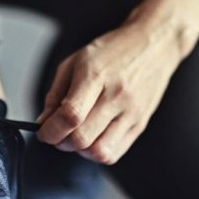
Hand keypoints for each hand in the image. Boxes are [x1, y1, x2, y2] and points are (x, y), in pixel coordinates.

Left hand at [35, 19, 185, 164]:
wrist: (154, 45)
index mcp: (96, 75)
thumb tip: (44, 123)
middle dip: (61, 142)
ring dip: (81, 151)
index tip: (44, 133)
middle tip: (58, 134)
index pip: (71, 115)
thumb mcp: (76, 61)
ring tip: (77, 136)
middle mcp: (116, 95)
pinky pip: (115, 153)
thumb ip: (56, 93)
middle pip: (83, 138)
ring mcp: (132, 112)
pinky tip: (94, 137)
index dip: (51, 131)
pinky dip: (97, 152)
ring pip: (99, 152)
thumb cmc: (113, 51)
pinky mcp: (140, 124)